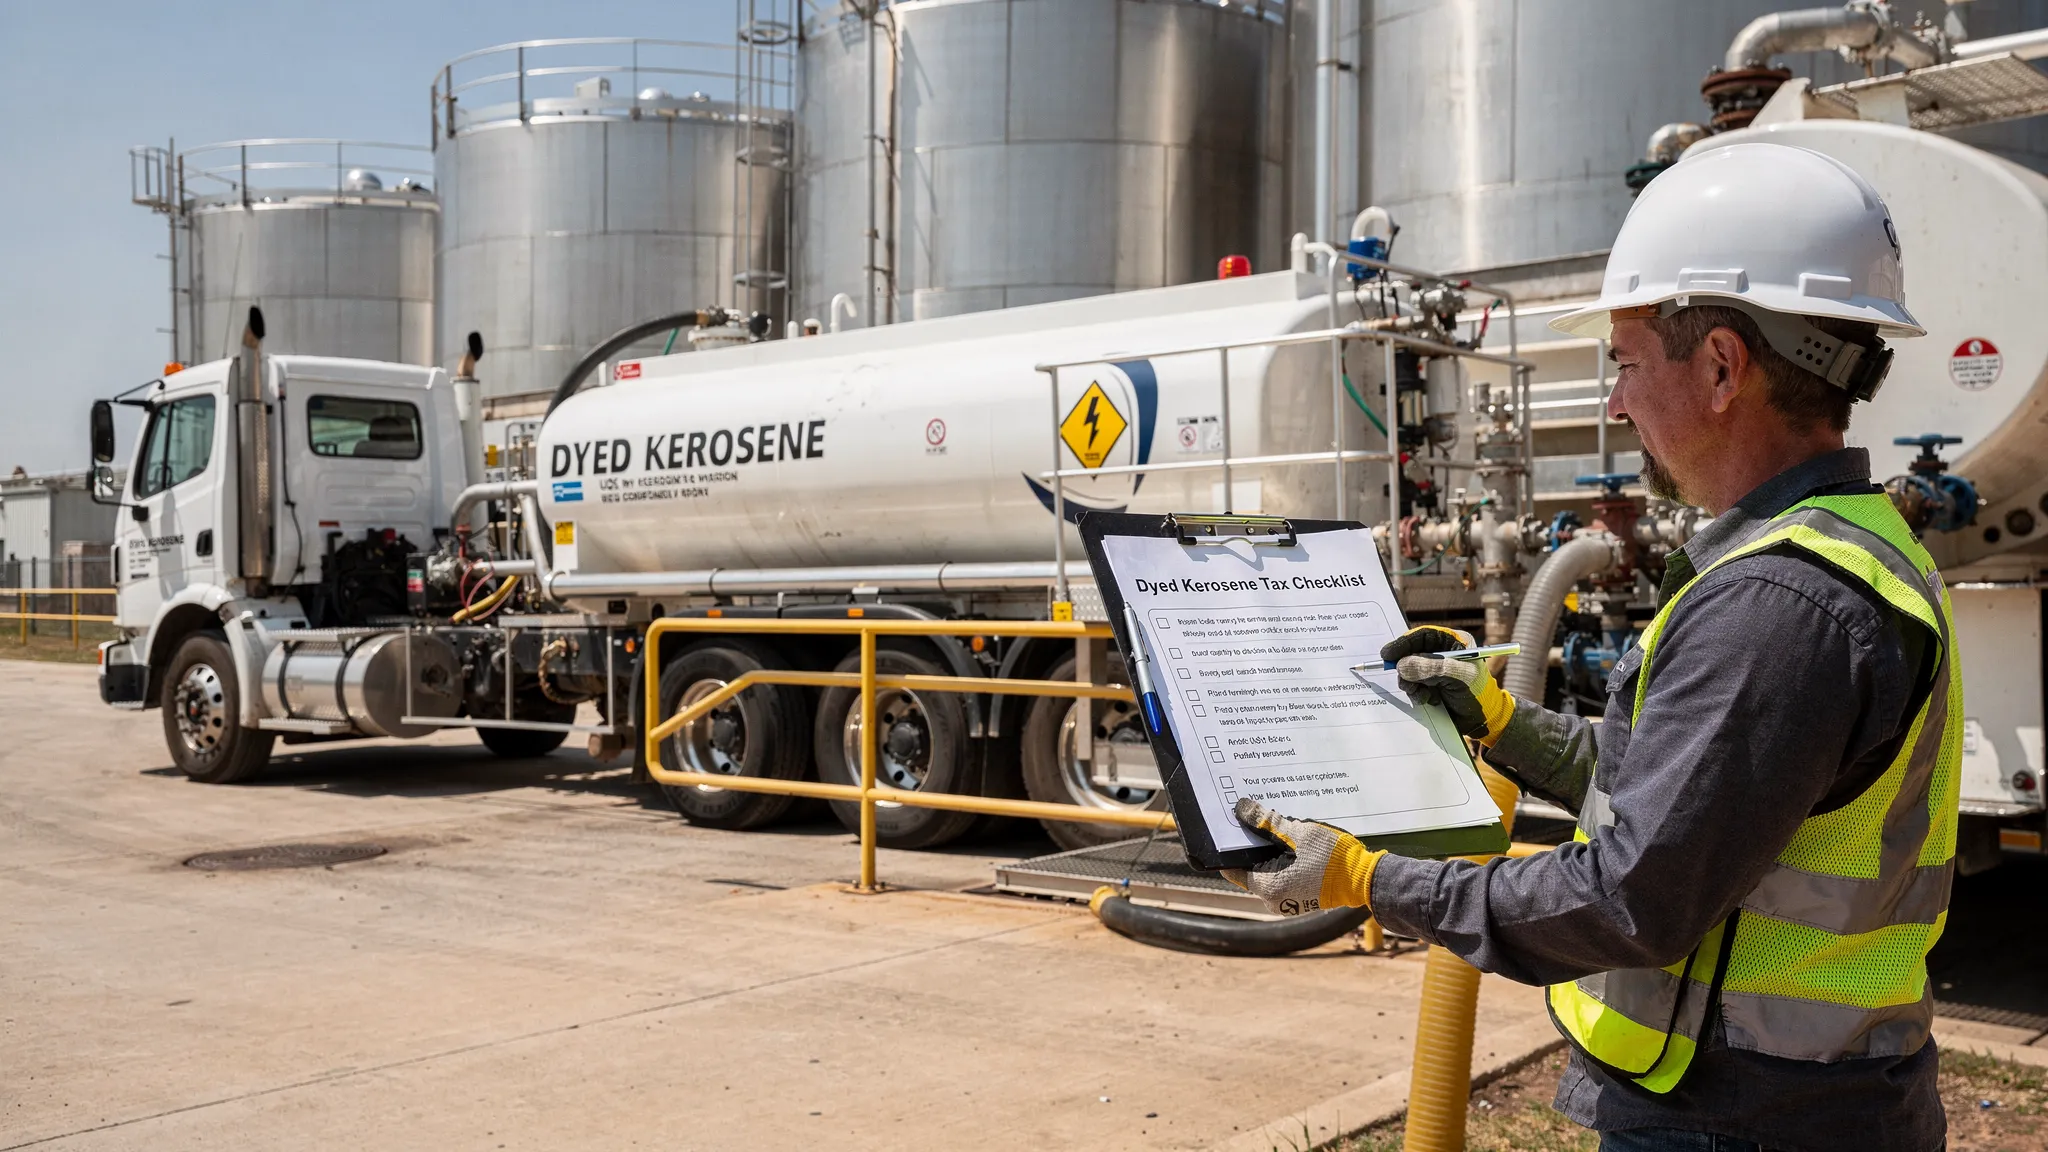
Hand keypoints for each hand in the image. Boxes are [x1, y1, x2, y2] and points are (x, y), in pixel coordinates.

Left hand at [1220, 797, 1383, 915]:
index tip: (1229, 829)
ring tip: (1273, 829)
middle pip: (1251, 870)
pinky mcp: (1300, 899)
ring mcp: (1287, 902)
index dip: (1230, 848)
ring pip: (1267, 873)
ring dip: (1269, 853)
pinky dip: (1282, 862)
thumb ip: (1266, 823)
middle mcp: (1273, 900)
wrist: (1364, 879)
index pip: (1233, 869)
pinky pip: (1282, 878)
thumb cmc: (1330, 858)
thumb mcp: (1296, 834)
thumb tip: (1242, 809)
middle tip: (1253, 822)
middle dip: (1252, 847)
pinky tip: (1288, 844)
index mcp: (1267, 887)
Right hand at [1379, 624, 1515, 743]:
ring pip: (1409, 670)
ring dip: (1412, 684)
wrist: (1484, 720)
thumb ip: (1431, 668)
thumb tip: (1402, 665)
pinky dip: (1416, 693)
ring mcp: (1435, 669)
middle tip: (1405, 682)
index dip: (1404, 643)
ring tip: (1424, 695)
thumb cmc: (1478, 694)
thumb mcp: (1458, 677)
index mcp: (1453, 643)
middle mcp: (1442, 653)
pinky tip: (1429, 700)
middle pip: (1412, 653)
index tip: (1388, 654)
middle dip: (1406, 668)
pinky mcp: (1430, 684)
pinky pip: (1413, 685)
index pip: (1423, 636)